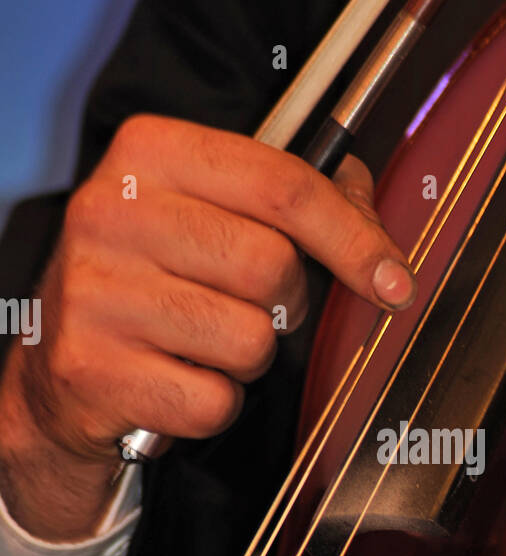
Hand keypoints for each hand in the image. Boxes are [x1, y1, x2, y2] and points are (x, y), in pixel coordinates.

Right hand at [0, 115, 414, 539]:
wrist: (61, 362)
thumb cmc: (156, 278)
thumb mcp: (211, 211)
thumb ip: (297, 202)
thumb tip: (379, 238)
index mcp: (149, 151)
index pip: (283, 186)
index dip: (354, 238)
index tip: (395, 280)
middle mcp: (111, 210)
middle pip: (271, 266)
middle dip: (287, 303)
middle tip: (256, 307)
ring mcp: (95, 291)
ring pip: (249, 341)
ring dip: (248, 357)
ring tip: (204, 343)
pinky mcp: (91, 367)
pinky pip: (214, 401)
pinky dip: (214, 404)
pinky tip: (178, 379)